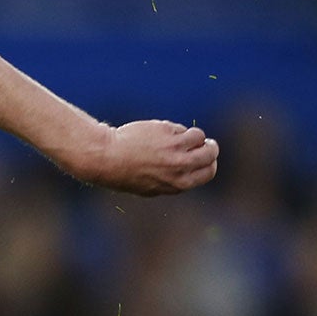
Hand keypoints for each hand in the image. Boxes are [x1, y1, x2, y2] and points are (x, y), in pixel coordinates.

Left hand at [75, 120, 218, 194]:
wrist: (106, 157)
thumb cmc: (123, 173)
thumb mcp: (149, 187)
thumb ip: (172, 181)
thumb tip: (189, 172)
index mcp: (179, 184)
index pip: (208, 172)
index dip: (209, 163)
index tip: (205, 157)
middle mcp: (181, 167)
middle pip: (210, 153)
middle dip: (210, 147)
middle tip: (204, 143)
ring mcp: (176, 149)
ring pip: (199, 137)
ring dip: (190, 136)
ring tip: (172, 138)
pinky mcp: (168, 133)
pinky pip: (181, 128)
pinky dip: (173, 129)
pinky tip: (157, 134)